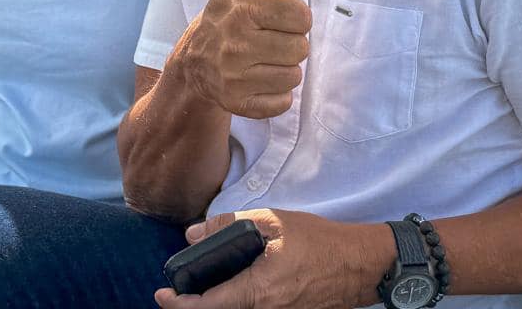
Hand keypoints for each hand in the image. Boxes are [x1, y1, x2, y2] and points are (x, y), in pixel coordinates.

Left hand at [154, 209, 384, 308]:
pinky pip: (253, 308)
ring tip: (205, 278)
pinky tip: (235, 278)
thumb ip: (230, 226)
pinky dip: (237, 297)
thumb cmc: (319, 241)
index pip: (208, 306)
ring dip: (217, 300)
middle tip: (180, 284)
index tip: (162, 295)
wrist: (359, 265)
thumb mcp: (273, 222)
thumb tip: (194, 233)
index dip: (179, 304)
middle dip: (195, 302)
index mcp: (258, 291)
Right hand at [180, 0, 311, 118]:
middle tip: (268, 40)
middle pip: (301, 48)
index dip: (295, 16)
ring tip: (262, 60)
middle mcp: (236, 45)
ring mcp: (235, 78)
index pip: (302, 16)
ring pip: (293, 76)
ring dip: (283, 69)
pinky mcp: (238, 104)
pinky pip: (282, 103)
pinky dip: (275, 95)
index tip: (276, 17)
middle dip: (290, 44)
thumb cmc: (224, 16)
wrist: (192, 65)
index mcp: (242, 11)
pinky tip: (257, 81)